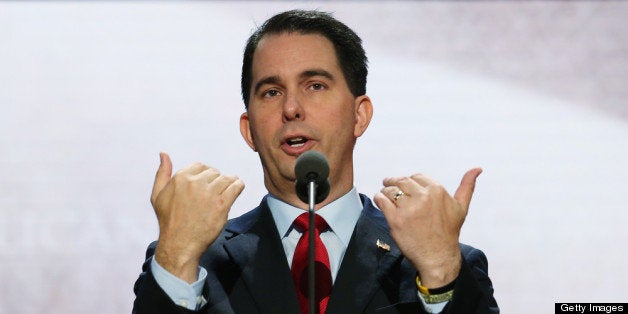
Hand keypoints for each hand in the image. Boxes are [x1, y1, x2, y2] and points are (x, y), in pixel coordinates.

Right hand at [150, 152, 244, 282]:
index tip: (206, 186)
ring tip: (226, 192)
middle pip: (215, 172)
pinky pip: (236, 187)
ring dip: (229, 183)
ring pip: (227, 179)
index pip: (201, 166)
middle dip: (216, 181)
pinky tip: (237, 188)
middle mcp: (195, 183)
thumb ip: (162, 173)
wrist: (179, 244)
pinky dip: (238, 186)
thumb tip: (164, 154)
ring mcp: (209, 194)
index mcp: (181, 178)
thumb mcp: (157, 195)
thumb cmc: (168, 220)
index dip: (205, 175)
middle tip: (214, 194)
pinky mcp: (222, 205)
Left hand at [373, 168, 481, 287]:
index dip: (409, 181)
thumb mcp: (461, 207)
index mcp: (437, 191)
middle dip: (393, 182)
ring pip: (390, 190)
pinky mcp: (396, 220)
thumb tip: (478, 168)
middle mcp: (423, 198)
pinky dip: (379, 199)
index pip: (416, 177)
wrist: (438, 257)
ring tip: (384, 194)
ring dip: (385, 190)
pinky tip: (381, 201)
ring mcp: (409, 209)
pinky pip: (382, 201)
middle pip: (401, 181)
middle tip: (389, 185)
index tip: (406, 186)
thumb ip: (467, 186)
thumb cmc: (449, 232)